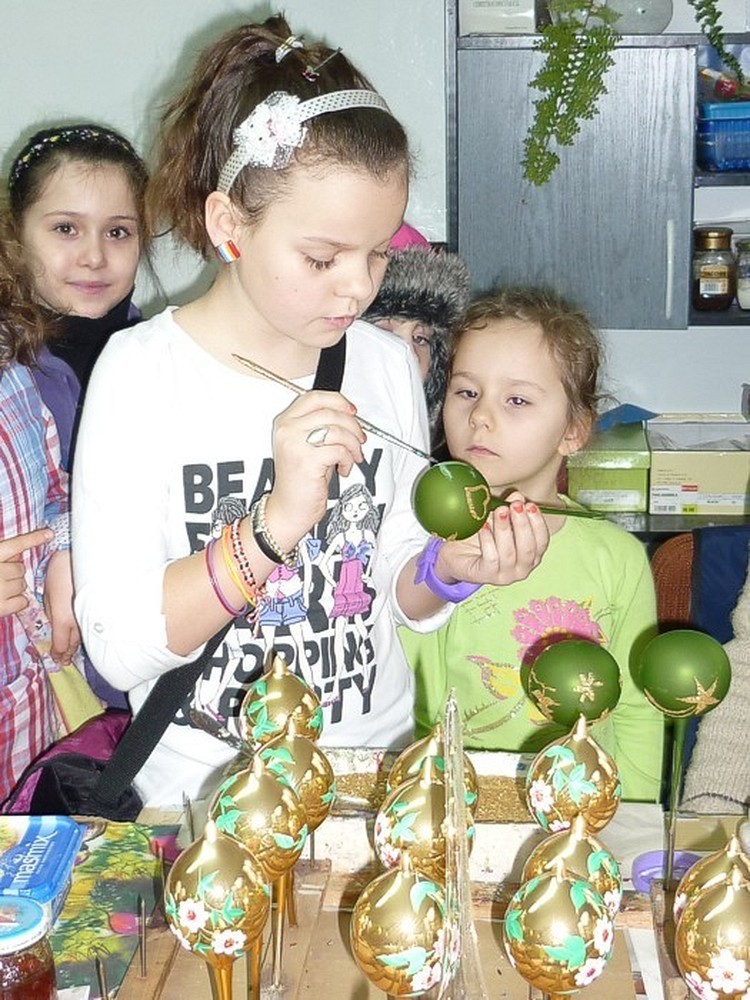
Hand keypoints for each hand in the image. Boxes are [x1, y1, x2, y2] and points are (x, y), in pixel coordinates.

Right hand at [0, 527, 52, 616]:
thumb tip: (16, 554)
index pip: (16, 544)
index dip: (34, 538)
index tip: (49, 533)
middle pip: (21, 568)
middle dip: (12, 572)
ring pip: (22, 584)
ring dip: (14, 586)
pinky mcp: (0, 607)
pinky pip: (22, 601)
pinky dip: (17, 602)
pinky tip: (4, 601)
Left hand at [43, 550, 80, 664]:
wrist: (85, 560)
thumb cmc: (62, 574)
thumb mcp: (48, 594)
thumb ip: (51, 613)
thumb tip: (55, 623)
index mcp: (63, 620)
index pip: (61, 645)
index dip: (58, 653)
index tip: (56, 658)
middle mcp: (78, 622)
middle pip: (73, 644)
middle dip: (68, 653)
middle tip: (65, 661)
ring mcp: (90, 616)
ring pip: (84, 637)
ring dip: (77, 646)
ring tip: (73, 653)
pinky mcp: (99, 611)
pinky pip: (91, 627)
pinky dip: (87, 635)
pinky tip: (87, 636)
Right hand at [266, 390, 365, 549]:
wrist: (289, 508)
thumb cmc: (300, 480)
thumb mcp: (307, 446)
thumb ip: (321, 427)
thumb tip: (349, 416)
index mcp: (285, 422)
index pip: (315, 397)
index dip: (338, 401)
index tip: (352, 411)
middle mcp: (288, 430)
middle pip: (330, 412)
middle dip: (353, 426)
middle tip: (359, 439)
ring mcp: (295, 443)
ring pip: (337, 430)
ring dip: (353, 444)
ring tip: (352, 457)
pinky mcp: (307, 459)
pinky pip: (339, 450)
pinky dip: (348, 460)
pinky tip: (343, 469)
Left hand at [437, 494, 549, 587]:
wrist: (457, 555)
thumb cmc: (483, 537)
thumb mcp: (498, 521)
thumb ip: (510, 509)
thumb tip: (518, 495)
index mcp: (531, 555)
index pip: (542, 541)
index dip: (537, 522)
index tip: (529, 505)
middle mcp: (522, 568)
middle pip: (528, 548)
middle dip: (522, 524)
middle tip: (515, 506)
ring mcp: (505, 576)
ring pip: (509, 553)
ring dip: (504, 529)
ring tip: (499, 511)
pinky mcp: (486, 576)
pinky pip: (491, 558)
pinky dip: (488, 540)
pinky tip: (484, 527)